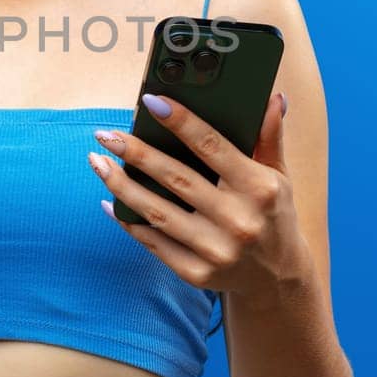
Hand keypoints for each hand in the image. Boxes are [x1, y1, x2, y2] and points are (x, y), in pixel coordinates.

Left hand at [86, 90, 311, 299]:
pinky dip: (128, 221)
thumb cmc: (274, 214)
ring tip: (98, 162)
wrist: (279, 277)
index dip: (180, 121)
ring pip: (157, 212)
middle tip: (106, 135)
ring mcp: (217, 251)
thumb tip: (272, 99)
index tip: (150, 101)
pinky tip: (109, 202)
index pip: (212, 146)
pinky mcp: (198, 274)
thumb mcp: (279, 176)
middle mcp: (238, 220)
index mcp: (259, 188)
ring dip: (121, 186)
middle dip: (136, 153)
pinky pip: (153, 243)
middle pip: (176, 178)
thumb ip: (270, 137)